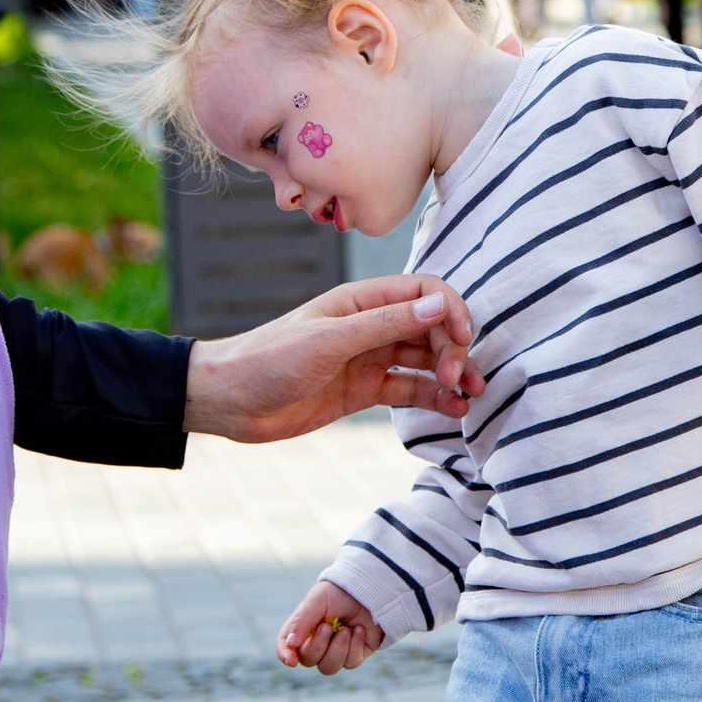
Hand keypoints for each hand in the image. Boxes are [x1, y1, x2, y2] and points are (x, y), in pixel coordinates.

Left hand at [183, 275, 482, 442]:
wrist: (230, 400)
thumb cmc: (270, 359)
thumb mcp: (330, 341)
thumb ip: (385, 324)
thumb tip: (439, 307)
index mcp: (362, 300)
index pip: (423, 292)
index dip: (450, 310)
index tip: (460, 339)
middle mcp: (370, 325)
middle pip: (430, 326)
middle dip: (452, 348)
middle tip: (458, 378)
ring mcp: (369, 358)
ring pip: (425, 360)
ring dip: (451, 374)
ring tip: (470, 396)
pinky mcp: (364, 390)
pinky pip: (409, 389)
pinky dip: (433, 398)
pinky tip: (453, 410)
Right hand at [278, 581, 384, 674]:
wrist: (368, 589)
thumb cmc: (338, 593)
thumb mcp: (316, 601)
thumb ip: (301, 621)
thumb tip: (290, 644)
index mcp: (301, 628)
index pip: (286, 646)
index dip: (285, 655)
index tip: (291, 661)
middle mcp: (316, 643)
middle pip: (308, 660)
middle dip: (318, 646)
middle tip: (328, 626)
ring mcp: (335, 651)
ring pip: (328, 668)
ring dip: (338, 649)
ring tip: (347, 630)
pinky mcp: (354, 655)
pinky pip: (350, 663)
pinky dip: (355, 646)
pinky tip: (359, 630)